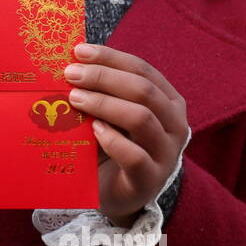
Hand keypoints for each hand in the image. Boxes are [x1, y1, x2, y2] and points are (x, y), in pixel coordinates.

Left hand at [63, 43, 188, 227]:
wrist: (116, 194)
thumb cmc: (112, 147)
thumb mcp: (110, 115)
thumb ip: (101, 92)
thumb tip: (70, 63)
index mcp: (168, 102)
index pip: (143, 70)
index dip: (111, 58)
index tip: (79, 51)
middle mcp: (174, 125)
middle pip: (143, 90)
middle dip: (104, 77)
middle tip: (71, 74)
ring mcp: (166, 154)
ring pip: (141, 119)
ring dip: (104, 104)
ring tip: (75, 99)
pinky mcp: (149, 180)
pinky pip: (135, 157)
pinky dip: (112, 140)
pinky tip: (93, 130)